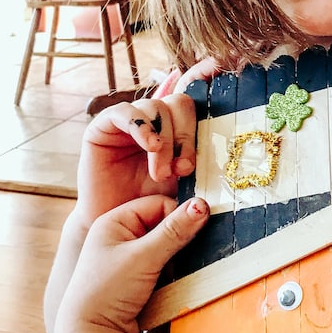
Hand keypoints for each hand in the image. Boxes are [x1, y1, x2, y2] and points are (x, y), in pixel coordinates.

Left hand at [54, 194, 209, 332]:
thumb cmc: (107, 291)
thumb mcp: (143, 257)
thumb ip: (174, 231)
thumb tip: (202, 205)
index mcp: (114, 222)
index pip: (158, 205)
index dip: (177, 217)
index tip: (192, 233)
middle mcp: (118, 237)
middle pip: (164, 227)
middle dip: (177, 242)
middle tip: (182, 258)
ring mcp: (126, 260)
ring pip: (166, 250)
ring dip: (175, 261)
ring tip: (173, 275)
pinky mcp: (135, 281)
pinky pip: (163, 269)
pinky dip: (171, 275)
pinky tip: (170, 286)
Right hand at [76, 94, 198, 227]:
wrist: (117, 228)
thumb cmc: (150, 208)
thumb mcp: (183, 185)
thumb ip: (199, 166)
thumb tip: (228, 158)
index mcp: (174, 130)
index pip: (194, 110)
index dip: (200, 127)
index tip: (201, 157)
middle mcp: (152, 121)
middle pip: (178, 104)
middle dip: (184, 137)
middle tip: (181, 171)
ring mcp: (128, 121)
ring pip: (156, 107)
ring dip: (164, 141)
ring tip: (161, 173)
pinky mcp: (103, 126)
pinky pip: (125, 112)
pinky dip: (141, 126)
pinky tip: (149, 147)